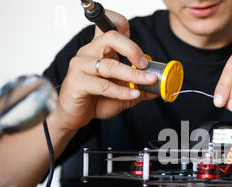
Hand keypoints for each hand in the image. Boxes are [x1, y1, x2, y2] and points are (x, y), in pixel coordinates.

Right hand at [56, 10, 157, 130]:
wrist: (74, 116)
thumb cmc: (95, 100)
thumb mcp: (122, 95)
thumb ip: (138, 89)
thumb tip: (157, 89)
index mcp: (99, 49)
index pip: (109, 25)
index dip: (124, 27)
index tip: (141, 50)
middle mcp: (89, 52)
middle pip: (111, 38)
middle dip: (133, 49)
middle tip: (146, 65)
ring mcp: (80, 65)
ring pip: (110, 65)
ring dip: (133, 74)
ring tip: (147, 81)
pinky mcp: (76, 81)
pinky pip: (104, 85)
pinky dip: (121, 91)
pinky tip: (133, 94)